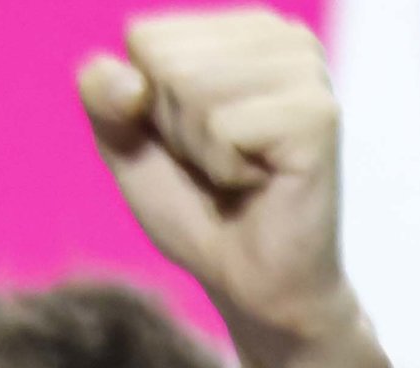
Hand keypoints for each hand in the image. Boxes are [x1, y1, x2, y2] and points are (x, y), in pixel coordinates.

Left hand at [78, 13, 395, 367]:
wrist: (256, 287)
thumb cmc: (199, 211)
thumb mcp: (128, 143)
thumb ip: (101, 92)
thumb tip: (131, 82)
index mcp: (243, 29)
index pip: (145, 37)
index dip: (149, 105)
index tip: (197, 144)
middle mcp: (283, 36)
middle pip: (164, 58)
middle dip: (176, 128)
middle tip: (222, 166)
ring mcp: (307, 71)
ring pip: (190, 85)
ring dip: (201, 149)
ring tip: (241, 176)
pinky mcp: (318, 115)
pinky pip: (222, 126)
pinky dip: (226, 170)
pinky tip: (262, 185)